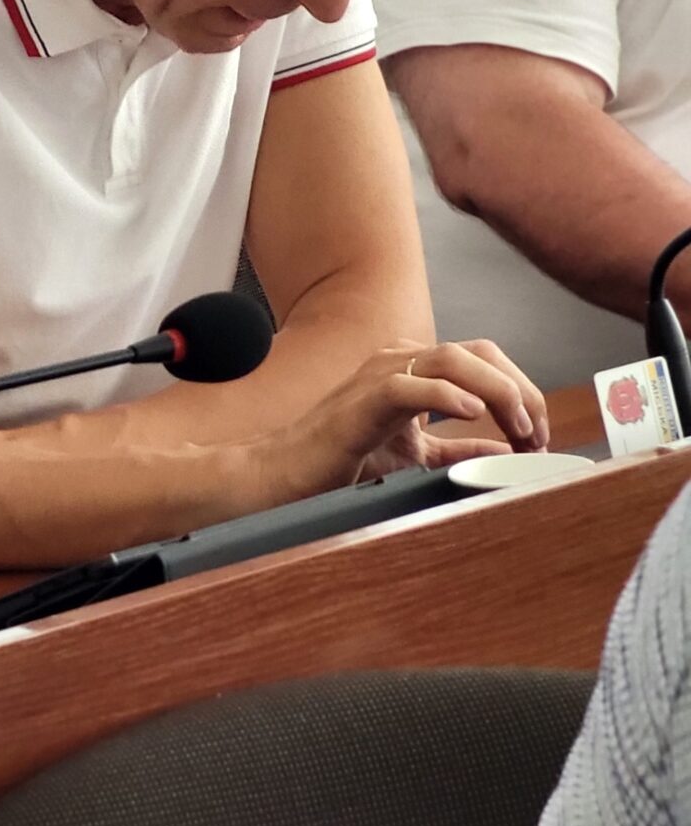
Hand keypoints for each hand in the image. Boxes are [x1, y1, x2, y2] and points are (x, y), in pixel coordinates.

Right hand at [265, 339, 549, 498]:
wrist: (287, 472)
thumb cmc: (342, 459)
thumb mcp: (416, 454)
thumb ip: (458, 448)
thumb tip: (506, 451)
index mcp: (413, 369)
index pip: (483, 360)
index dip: (522, 392)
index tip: (538, 438)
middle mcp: (399, 361)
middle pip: (478, 352)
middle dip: (521, 390)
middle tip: (537, 435)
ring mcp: (379, 375)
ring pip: (452, 359)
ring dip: (497, 392)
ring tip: (518, 428)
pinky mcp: (362, 400)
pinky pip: (410, 385)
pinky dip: (449, 396)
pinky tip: (474, 416)